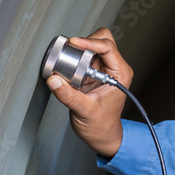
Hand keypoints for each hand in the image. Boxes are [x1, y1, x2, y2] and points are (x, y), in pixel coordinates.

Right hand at [46, 28, 132, 157]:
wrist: (101, 135)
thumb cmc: (101, 125)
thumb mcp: (84, 110)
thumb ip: (68, 95)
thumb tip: (54, 80)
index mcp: (120, 73)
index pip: (108, 47)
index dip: (90, 42)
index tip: (74, 43)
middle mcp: (114, 68)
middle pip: (102, 40)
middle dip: (86, 42)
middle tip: (71, 51)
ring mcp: (103, 69)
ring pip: (92, 46)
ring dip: (79, 50)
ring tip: (68, 61)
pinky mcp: (92, 72)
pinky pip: (83, 57)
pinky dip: (74, 58)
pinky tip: (67, 67)